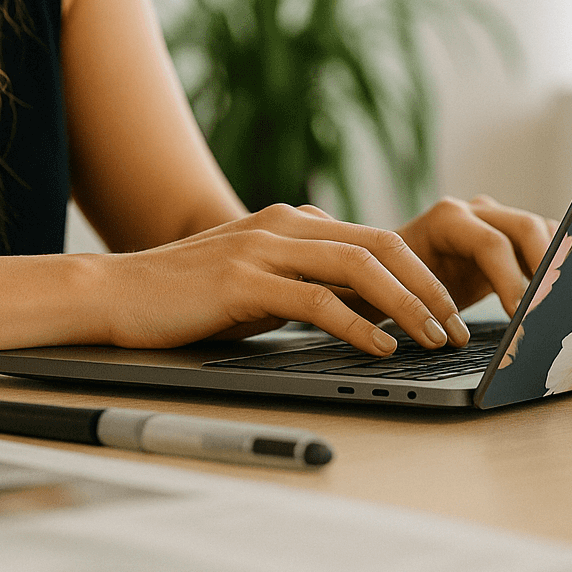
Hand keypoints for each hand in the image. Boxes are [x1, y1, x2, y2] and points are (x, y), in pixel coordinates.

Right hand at [100, 204, 467, 355]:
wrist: (114, 294)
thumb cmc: (186, 298)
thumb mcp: (257, 284)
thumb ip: (302, 282)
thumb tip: (360, 307)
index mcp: (292, 223)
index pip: (378, 240)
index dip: (421, 275)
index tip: (448, 312)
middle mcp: (284, 226)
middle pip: (382, 246)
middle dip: (428, 288)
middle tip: (456, 328)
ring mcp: (263, 249)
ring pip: (359, 268)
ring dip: (407, 307)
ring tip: (433, 339)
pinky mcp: (244, 281)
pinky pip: (318, 300)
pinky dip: (359, 325)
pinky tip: (382, 348)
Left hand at [395, 196, 559, 315]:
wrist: (392, 270)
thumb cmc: (394, 282)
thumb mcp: (406, 292)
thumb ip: (431, 306)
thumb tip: (455, 338)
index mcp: (447, 219)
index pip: (491, 244)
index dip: (510, 280)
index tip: (520, 314)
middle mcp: (475, 212)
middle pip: (525, 229)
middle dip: (544, 268)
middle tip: (550, 306)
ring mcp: (496, 219)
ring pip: (542, 230)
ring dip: (556, 263)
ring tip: (560, 300)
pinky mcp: (510, 235)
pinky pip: (544, 240)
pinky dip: (556, 262)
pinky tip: (558, 291)